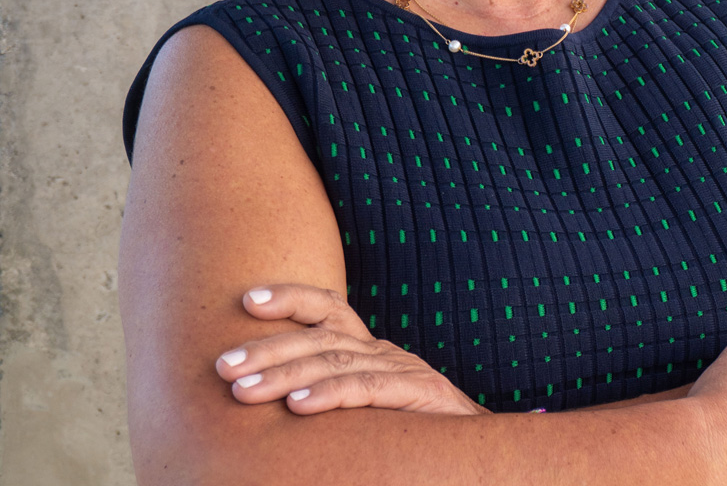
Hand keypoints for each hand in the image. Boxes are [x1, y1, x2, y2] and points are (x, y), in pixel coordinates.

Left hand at [215, 284, 488, 416]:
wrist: (478, 454)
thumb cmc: (410, 435)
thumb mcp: (365, 409)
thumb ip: (330, 396)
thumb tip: (268, 402)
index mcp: (368, 349)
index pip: (327, 308)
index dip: (290, 297)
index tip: (247, 299)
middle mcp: (383, 350)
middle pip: (320, 334)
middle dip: (267, 347)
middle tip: (222, 365)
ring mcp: (401, 369)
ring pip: (335, 360)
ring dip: (284, 374)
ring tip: (243, 390)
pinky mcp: (418, 394)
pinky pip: (366, 389)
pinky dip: (330, 395)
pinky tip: (298, 406)